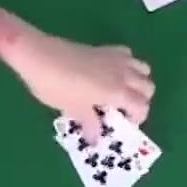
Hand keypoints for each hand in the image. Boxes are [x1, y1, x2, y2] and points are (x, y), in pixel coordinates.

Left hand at [8, 32, 155, 126]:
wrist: (38, 55)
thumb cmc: (55, 86)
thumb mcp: (72, 109)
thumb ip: (89, 123)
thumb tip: (96, 138)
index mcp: (117, 92)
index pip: (142, 107)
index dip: (137, 119)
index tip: (122, 125)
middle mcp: (122, 74)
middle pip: (148, 87)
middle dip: (141, 101)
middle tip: (123, 110)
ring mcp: (115, 59)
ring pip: (143, 68)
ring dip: (138, 81)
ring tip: (121, 91)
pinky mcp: (104, 49)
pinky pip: (127, 55)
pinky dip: (127, 64)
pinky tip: (111, 72)